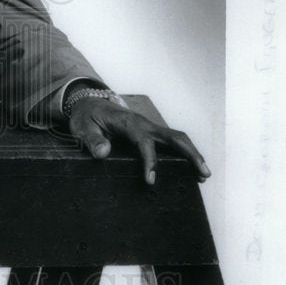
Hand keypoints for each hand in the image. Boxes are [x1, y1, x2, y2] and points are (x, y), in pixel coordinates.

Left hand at [68, 96, 210, 185]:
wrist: (88, 103)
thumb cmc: (86, 117)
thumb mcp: (82, 128)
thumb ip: (91, 140)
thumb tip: (103, 153)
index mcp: (127, 122)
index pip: (144, 141)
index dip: (149, 160)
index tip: (150, 180)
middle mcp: (143, 123)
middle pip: (173, 136)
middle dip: (190, 154)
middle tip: (203, 174)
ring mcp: (149, 127)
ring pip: (176, 138)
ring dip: (192, 154)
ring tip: (203, 175)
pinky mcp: (150, 133)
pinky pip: (170, 142)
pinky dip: (184, 153)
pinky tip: (190, 169)